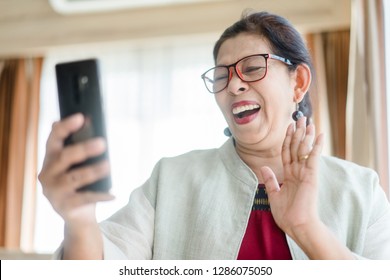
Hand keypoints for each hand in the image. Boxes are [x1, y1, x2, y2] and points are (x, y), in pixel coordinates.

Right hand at [38, 113, 113, 225]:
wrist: (77, 215)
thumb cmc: (79, 184)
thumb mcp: (77, 165)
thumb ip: (79, 146)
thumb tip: (88, 121)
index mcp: (50, 159)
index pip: (53, 139)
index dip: (65, 127)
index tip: (80, 117)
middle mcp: (47, 174)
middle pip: (65, 157)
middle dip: (84, 149)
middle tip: (103, 143)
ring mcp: (54, 191)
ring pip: (75, 178)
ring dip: (93, 171)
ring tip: (109, 165)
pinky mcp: (64, 206)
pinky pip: (85, 198)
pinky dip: (100, 196)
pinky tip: (113, 195)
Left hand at [260, 117, 322, 237]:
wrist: (296, 224)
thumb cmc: (286, 214)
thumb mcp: (273, 194)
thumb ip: (270, 180)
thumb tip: (264, 167)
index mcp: (289, 175)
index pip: (287, 152)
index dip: (287, 139)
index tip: (288, 127)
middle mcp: (298, 171)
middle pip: (296, 147)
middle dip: (297, 132)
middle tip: (299, 117)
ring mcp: (305, 172)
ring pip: (304, 149)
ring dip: (305, 134)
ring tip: (307, 120)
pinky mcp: (312, 175)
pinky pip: (314, 156)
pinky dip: (316, 145)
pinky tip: (319, 133)